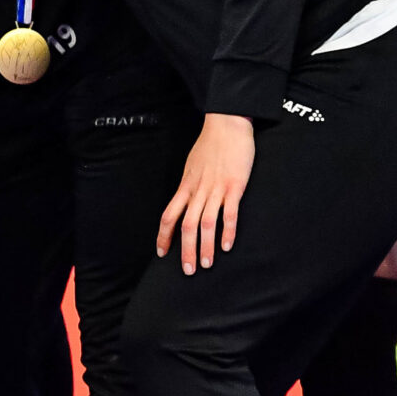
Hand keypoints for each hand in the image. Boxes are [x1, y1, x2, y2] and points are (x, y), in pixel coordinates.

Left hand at [158, 113, 254, 273]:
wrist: (227, 124)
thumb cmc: (210, 145)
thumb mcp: (192, 166)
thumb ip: (190, 185)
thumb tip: (186, 199)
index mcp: (186, 186)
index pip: (168, 215)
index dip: (164, 235)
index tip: (161, 253)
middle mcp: (197, 190)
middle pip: (186, 225)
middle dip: (185, 250)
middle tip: (187, 270)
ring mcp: (216, 189)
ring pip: (205, 223)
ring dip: (204, 246)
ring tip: (205, 265)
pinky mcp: (235, 186)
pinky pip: (229, 213)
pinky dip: (227, 231)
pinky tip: (226, 247)